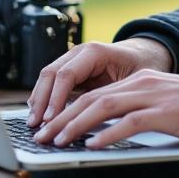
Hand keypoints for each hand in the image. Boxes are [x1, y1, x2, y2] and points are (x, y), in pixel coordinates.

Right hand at [26, 38, 171, 125]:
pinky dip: (44, 99)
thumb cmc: (144, 66)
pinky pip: (52, 83)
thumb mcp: (137, 80)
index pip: (67, 74)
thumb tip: (101, 117)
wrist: (145, 53)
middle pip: (50, 74)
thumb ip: (118, 95)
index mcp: (95, 52)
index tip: (51, 119)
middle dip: (41, 101)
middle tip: (36, 125)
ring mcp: (72, 59)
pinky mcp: (71, 70)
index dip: (56, 98)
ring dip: (38, 101)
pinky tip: (41, 116)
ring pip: (47, 78)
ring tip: (33, 124)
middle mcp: (79, 52)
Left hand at [33, 70, 178, 148]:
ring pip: (103, 107)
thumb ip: (138, 113)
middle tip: (42, 136)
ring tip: (58, 141)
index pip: (93, 94)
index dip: (67, 110)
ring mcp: (153, 96)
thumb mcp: (164, 105)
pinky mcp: (166, 112)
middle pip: (91, 99)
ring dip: (76, 125)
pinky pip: (130, 122)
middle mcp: (141, 84)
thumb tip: (110, 133)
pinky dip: (107, 134)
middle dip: (62, 118)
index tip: (48, 126)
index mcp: (139, 81)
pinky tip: (92, 145)